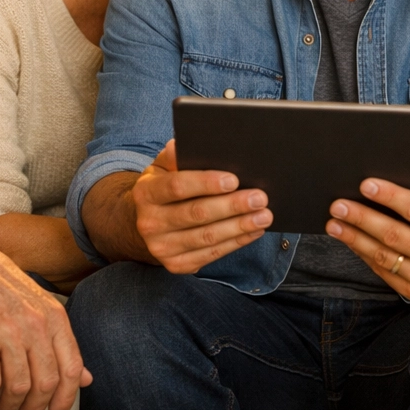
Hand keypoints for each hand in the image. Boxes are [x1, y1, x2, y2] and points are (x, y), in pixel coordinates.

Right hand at [0, 230, 91, 409]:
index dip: (67, 398)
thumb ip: (62, 342)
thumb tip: (86, 377)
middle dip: (36, 407)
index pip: (72, 367)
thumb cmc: (0, 283)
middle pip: (47, 382)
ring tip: (2, 408)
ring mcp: (8, 330)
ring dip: (10, 406)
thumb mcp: (39, 306)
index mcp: (54, 316)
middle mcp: (35, 324)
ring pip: (19, 387)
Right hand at [132, 140, 271, 272]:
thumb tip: (193, 144)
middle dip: (232, 206)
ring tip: (264, 216)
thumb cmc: (165, 186)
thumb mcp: (164, 166)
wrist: (148, 221)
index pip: (177, 186)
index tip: (233, 179)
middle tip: (260, 198)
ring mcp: (162, 247)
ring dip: (239, 226)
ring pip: (207, 237)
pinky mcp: (177, 265)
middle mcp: (150, 223)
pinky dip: (236, 242)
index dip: (206, 183)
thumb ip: (177, 155)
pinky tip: (253, 231)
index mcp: (146, 192)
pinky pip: (212, 254)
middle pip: (196, 214)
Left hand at [325, 162, 409, 302]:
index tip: (366, 184)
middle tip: (339, 204)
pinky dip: (363, 255)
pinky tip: (349, 240)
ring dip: (354, 239)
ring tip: (334, 223)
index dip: (390, 196)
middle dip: (362, 218)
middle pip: (393, 234)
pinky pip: (383, 272)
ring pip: (383, 256)